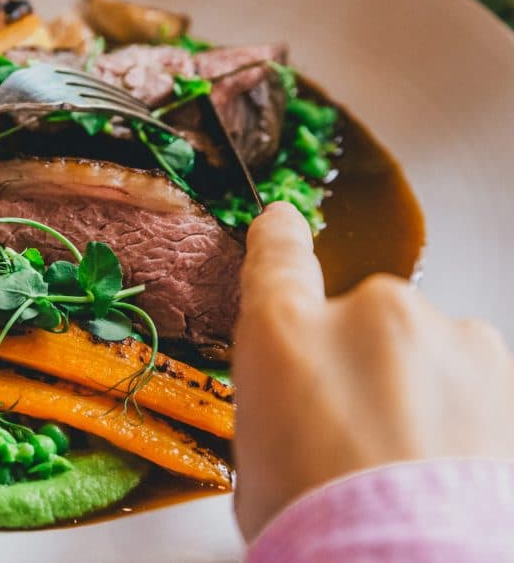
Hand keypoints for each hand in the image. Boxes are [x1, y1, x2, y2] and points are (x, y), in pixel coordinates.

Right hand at [232, 202, 513, 540]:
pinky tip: (446, 457)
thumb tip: (301, 392)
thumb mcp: (256, 451)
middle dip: (360, 359)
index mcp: (284, 329)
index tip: (284, 224)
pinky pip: (466, 368)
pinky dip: (459, 403)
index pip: (277, 251)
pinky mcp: (495, 361)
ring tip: (409, 456)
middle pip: (357, 316)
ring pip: (420, 343)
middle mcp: (362, 310)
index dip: (279, 236)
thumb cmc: (314, 522)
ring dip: (416, 381)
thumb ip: (279, 392)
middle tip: (358, 430)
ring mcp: (438, 330)